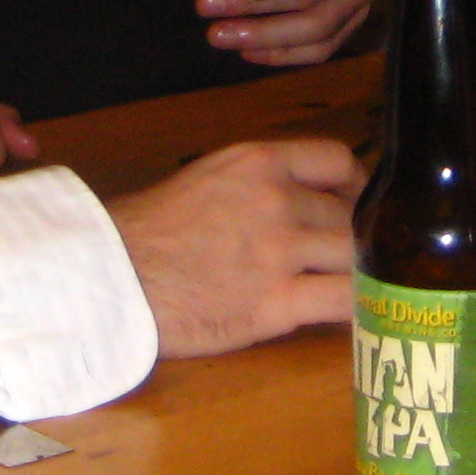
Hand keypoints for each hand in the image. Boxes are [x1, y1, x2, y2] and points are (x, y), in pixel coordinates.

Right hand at [108, 137, 360, 356]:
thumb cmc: (151, 230)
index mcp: (259, 162)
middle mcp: (277, 199)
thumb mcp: (209, 177)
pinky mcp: (277, 303)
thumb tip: (299, 198)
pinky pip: (344, 300)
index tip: (354, 204)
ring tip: (357, 284)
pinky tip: (357, 314)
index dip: (355, 185)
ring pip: (355, 254)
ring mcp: (280, 251)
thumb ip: (258, 182)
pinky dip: (358, 307)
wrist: (115, 277)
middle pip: (351, 212)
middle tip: (350, 254)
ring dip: (360, 270)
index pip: (337, 160)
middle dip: (355, 234)